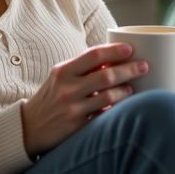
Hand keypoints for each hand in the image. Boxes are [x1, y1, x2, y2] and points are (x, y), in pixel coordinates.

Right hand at [20, 43, 148, 156]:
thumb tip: (113, 58)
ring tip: (132, 88)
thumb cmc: (51, 96)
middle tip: (144, 66)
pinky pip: (103, 115)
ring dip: (125, 91)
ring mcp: (72, 108)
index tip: (130, 48)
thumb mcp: (60, 76)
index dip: (114, 51)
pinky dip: (114, 109)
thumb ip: (82, 68)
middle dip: (129, 69)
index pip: (93, 55)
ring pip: (108, 96)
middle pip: (106, 75)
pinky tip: (120, 106)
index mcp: (63, 71)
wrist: (30, 125)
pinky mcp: (77, 126)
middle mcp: (67, 88)